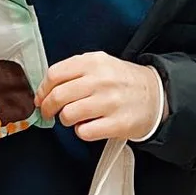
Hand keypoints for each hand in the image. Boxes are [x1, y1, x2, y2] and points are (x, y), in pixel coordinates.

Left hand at [36, 52, 164, 142]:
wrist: (155, 94)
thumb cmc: (121, 81)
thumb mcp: (99, 64)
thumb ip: (73, 71)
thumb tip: (44, 90)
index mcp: (93, 62)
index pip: (55, 74)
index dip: (42, 89)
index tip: (41, 97)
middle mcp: (101, 80)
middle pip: (58, 96)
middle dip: (48, 108)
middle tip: (49, 112)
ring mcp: (109, 102)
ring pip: (68, 115)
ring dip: (65, 120)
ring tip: (73, 118)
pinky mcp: (117, 124)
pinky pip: (84, 132)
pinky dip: (81, 132)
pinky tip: (89, 126)